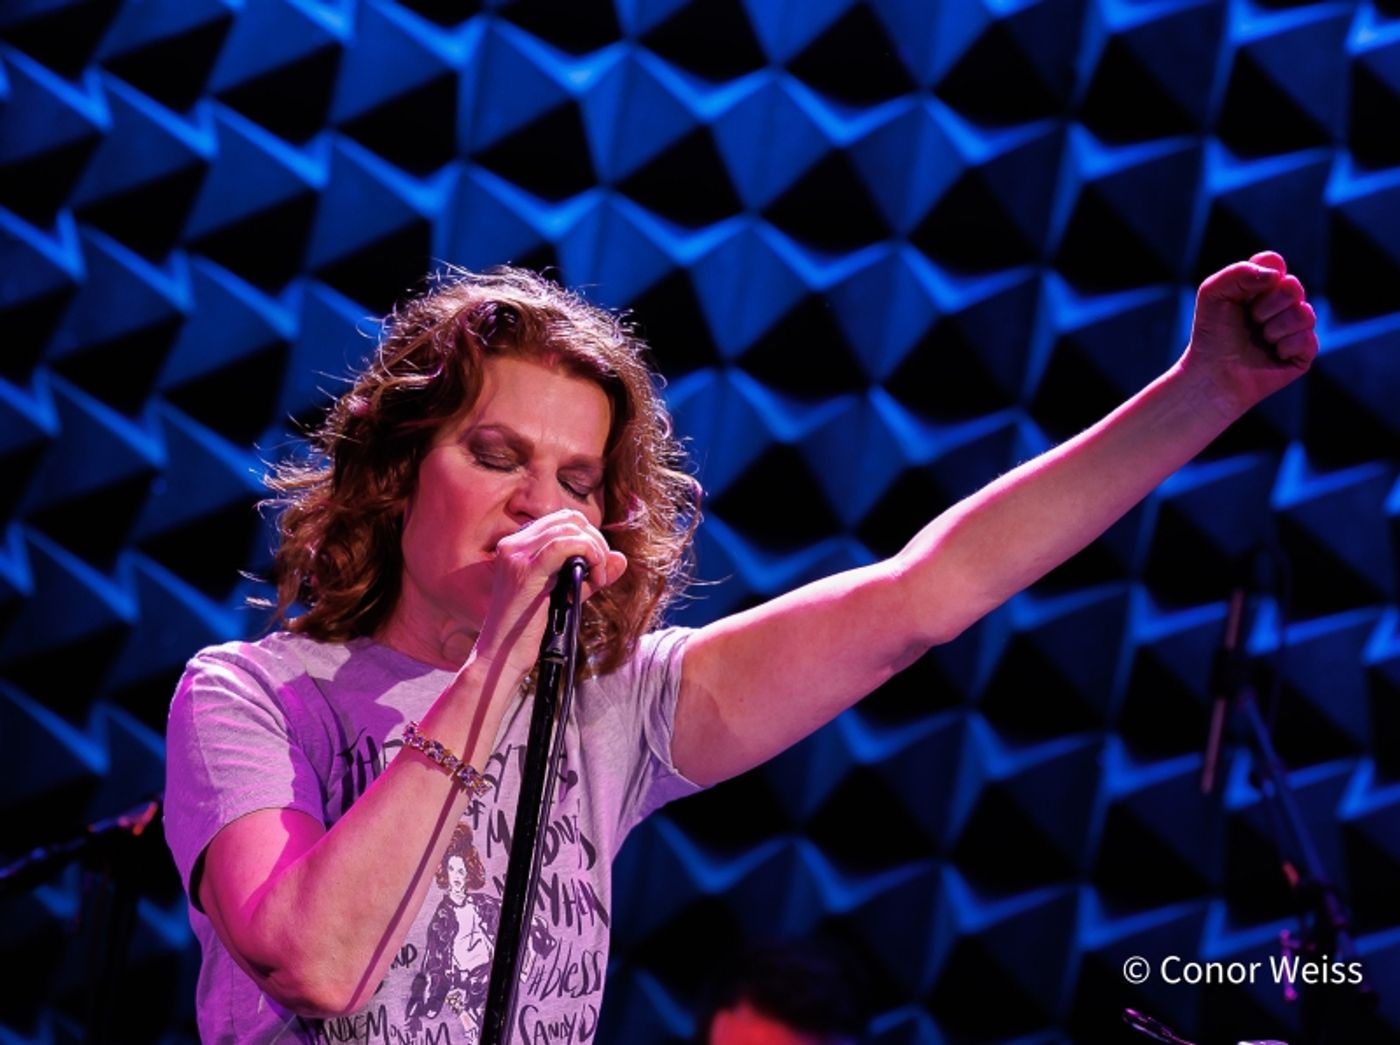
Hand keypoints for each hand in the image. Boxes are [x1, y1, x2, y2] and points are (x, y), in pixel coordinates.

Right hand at [470, 510, 626, 685]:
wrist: (502, 657)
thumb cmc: (529, 631)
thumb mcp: (565, 595)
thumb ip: (589, 575)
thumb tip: (620, 558)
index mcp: (516, 546)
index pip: (562, 521)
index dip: (588, 537)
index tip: (597, 565)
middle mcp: (512, 544)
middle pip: (568, 519)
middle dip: (595, 541)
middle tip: (601, 572)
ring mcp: (516, 555)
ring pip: (569, 528)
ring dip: (595, 550)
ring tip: (598, 579)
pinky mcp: (525, 570)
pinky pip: (565, 545)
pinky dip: (589, 554)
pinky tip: (595, 578)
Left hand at [1181, 251, 1318, 415]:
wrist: (1212, 374)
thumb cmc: (1212, 334)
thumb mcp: (1213, 294)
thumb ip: (1238, 272)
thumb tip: (1277, 276)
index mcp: (1263, 285)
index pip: (1274, 263)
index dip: (1260, 277)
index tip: (1242, 295)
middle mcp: (1283, 303)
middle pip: (1293, 286)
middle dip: (1267, 306)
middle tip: (1251, 320)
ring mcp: (1296, 326)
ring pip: (1304, 313)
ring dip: (1275, 328)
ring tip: (1261, 339)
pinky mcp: (1304, 352)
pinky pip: (1308, 339)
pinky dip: (1285, 347)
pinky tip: (1272, 354)